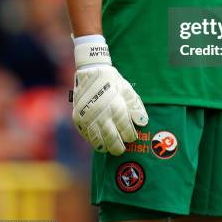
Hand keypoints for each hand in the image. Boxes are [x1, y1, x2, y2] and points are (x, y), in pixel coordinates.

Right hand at [72, 35, 147, 155]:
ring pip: (98, 140)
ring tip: (110, 149)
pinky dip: (93, 141)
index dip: (130, 136)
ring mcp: (88, 117)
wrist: (90, 71)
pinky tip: (99, 142)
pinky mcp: (78, 118)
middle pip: (111, 138)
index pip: (125, 129)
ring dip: (105, 146)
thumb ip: (136, 107)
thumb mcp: (127, 89)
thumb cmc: (112, 81)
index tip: (132, 138)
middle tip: (121, 150)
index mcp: (116, 107)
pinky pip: (87, 135)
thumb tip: (143, 122)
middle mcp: (102, 114)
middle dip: (118, 146)